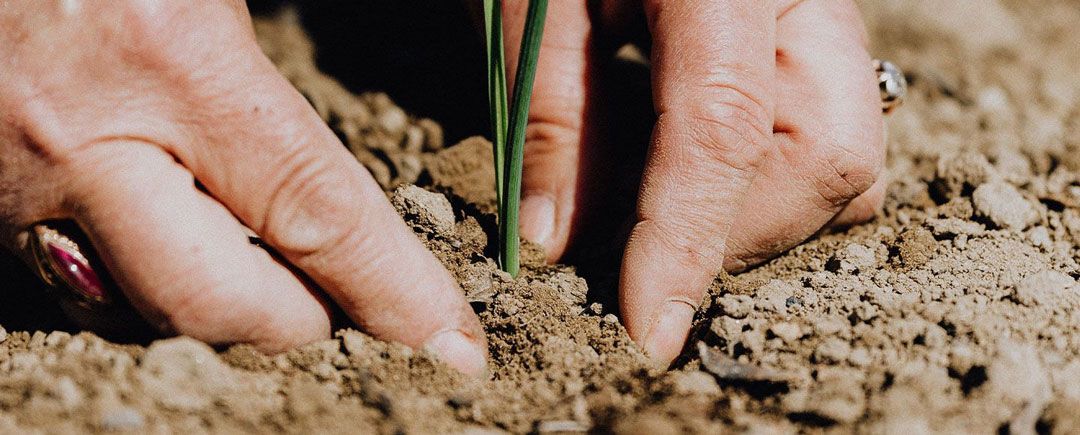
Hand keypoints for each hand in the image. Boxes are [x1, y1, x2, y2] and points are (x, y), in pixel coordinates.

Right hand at [0, 1, 485, 375]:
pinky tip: (195, 251)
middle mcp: (82, 134)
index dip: (393, 289)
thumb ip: (276, 76)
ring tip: (278, 277)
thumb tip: (351, 196)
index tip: (450, 340)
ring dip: (229, 315)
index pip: (314, 211)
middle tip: (345, 304)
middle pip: (220, 304)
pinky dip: (155, 293)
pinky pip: (84, 292)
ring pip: (144, 313)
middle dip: (301, 323)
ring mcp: (16, 181)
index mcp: (171, 53)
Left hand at [504, 0, 884, 364]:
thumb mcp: (533, 0)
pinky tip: (693, 167)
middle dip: (734, 233)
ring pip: (846, 161)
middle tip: (641, 252)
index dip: (686, 239)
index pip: (724, 126)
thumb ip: (551, 115)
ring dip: (755, 216)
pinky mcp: (823, 40)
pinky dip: (768, 184)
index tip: (647, 329)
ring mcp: (828, 17)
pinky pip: (833, 139)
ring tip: (661, 203)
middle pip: (828, 158)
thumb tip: (557, 243)